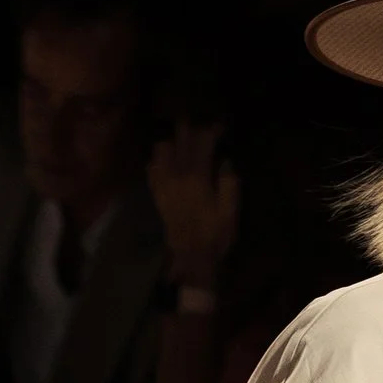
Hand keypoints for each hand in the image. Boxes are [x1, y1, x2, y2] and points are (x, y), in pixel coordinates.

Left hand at [149, 121, 241, 291]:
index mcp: (198, 178)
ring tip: (183, 143)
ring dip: (173, 142)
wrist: (190, 257)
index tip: (220, 127)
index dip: (211, 130)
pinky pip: (152, 168)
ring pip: (161, 150)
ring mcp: (163, 184)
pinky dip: (159, 160)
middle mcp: (177, 176)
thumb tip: (225, 161)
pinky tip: (169, 162)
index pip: (203, 142)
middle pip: (180, 141)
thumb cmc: (215, 236)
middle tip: (200, 125)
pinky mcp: (157, 194)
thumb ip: (228, 183)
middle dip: (190, 128)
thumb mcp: (230, 211)